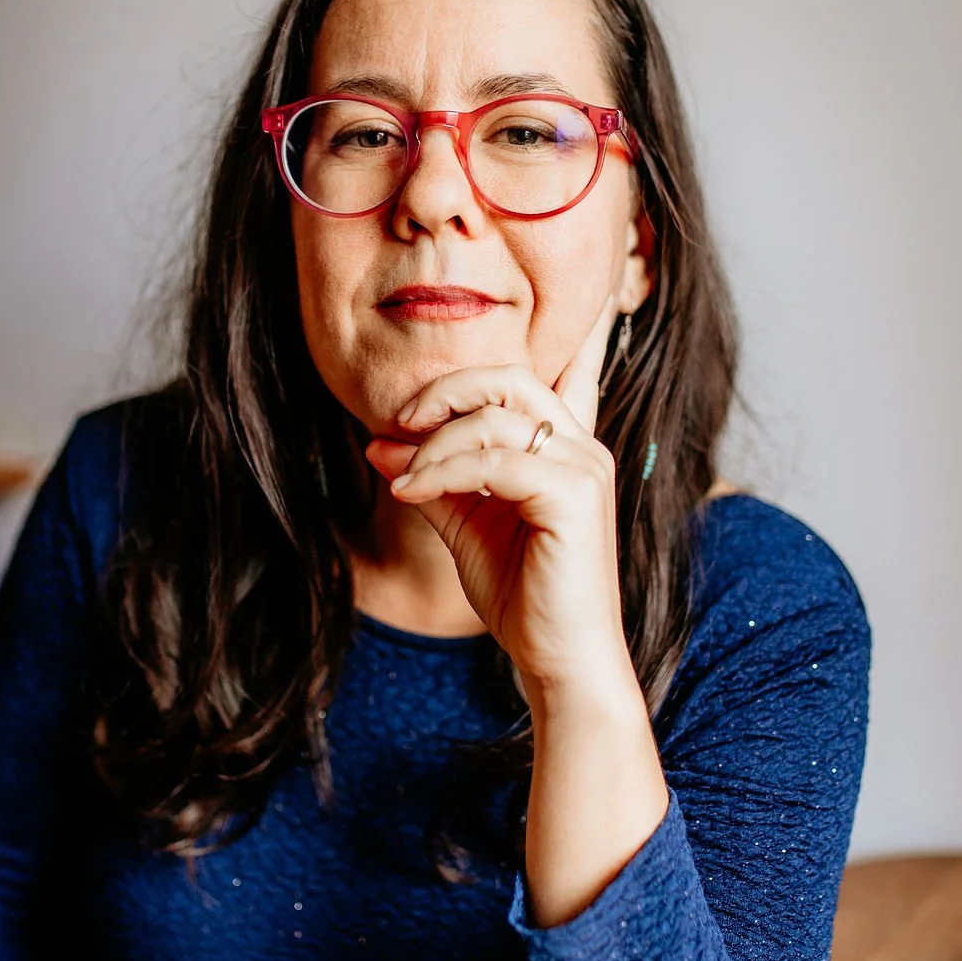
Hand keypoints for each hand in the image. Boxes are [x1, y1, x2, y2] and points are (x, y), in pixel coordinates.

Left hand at [364, 294, 634, 695]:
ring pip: (495, 415)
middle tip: (398, 421)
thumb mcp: (467, 527)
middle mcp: (581, 448)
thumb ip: (432, 478)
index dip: (571, 327)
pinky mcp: (572, 496)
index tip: (568, 298)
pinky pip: (493, 460)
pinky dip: (441, 470)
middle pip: (510, 377)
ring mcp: (583, 469)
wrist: (559, 662)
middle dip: (445, 390)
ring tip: (400, 479)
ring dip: (432, 443)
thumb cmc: (522, 597)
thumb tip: (378, 443)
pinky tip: (411, 494)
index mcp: (566, 448)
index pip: (568, 369)